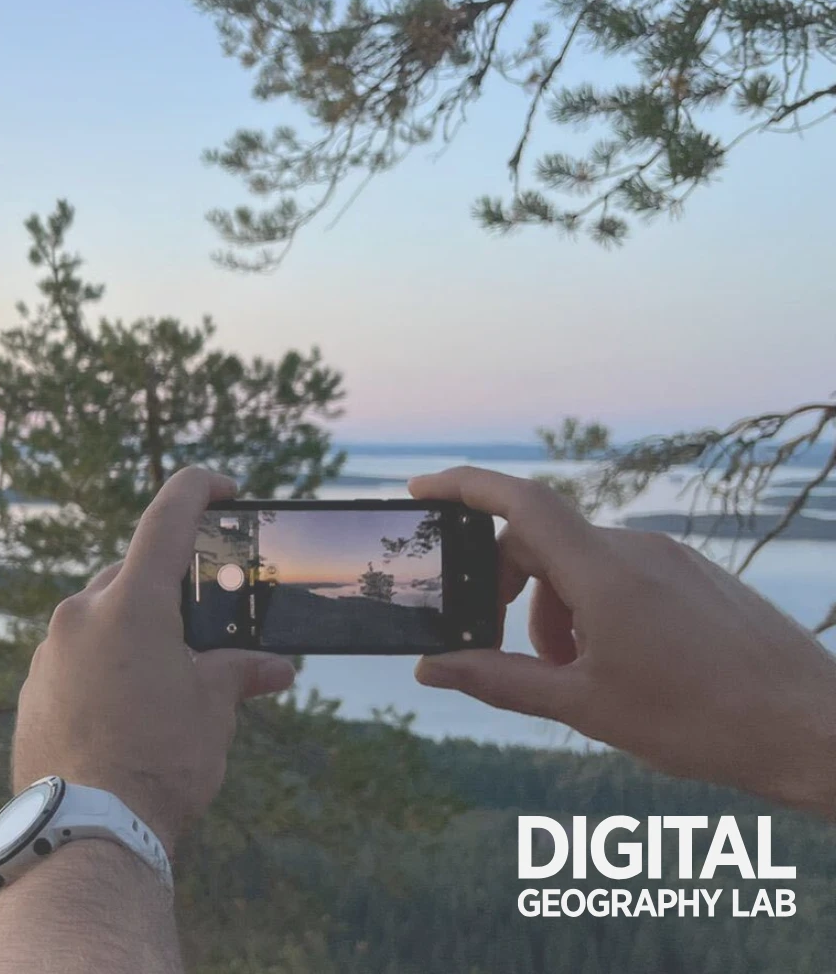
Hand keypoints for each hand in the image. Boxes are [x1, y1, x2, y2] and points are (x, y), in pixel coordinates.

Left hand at [12, 467, 296, 841]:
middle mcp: (80, 614)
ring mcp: (49, 650)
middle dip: (170, 586)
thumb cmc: (158, 763)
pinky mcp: (33, 687)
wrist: (86, 828)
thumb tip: (275, 666)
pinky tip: (130, 703)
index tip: (223, 488)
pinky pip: (75, 656)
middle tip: (206, 612)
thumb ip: (240, 673)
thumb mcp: (212, 711)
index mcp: (130, 602)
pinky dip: (105, 663)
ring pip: (100, 616)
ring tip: (172, 671)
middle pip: (132, 573)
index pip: (166, 518)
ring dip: (135, 629)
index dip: (198, 491)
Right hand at [411, 466, 835, 815]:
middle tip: (501, 648)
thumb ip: (500, 680)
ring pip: (584, 564)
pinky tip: (620, 666)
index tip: (420, 490)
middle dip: (509, 590)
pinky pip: (626, 573)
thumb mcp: (584, 706)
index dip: (463, 487)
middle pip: (542, 542)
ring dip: (556, 609)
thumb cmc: (703, 723)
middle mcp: (638, 550)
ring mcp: (673, 559)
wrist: (812, 730)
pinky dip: (598, 609)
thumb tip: (433, 668)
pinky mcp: (699, 576)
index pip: (519, 502)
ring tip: (575, 674)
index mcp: (605, 572)